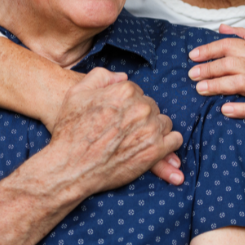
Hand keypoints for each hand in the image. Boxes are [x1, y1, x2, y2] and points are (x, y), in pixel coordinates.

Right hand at [47, 68, 183, 195]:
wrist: (70, 167)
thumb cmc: (70, 131)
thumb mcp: (77, 93)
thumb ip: (101, 77)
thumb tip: (122, 77)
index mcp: (125, 91)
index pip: (137, 92)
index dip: (126, 104)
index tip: (118, 116)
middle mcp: (141, 108)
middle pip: (151, 106)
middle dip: (140, 116)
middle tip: (124, 130)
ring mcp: (150, 129)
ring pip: (163, 122)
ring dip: (154, 128)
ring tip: (136, 139)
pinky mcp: (155, 151)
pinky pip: (174, 140)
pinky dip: (167, 143)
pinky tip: (153, 147)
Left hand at [188, 25, 244, 130]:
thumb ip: (243, 36)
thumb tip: (221, 27)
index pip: (230, 45)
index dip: (209, 50)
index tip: (193, 56)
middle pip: (232, 64)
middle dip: (209, 68)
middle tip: (192, 75)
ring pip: (241, 83)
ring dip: (219, 85)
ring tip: (200, 88)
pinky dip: (240, 109)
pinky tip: (224, 110)